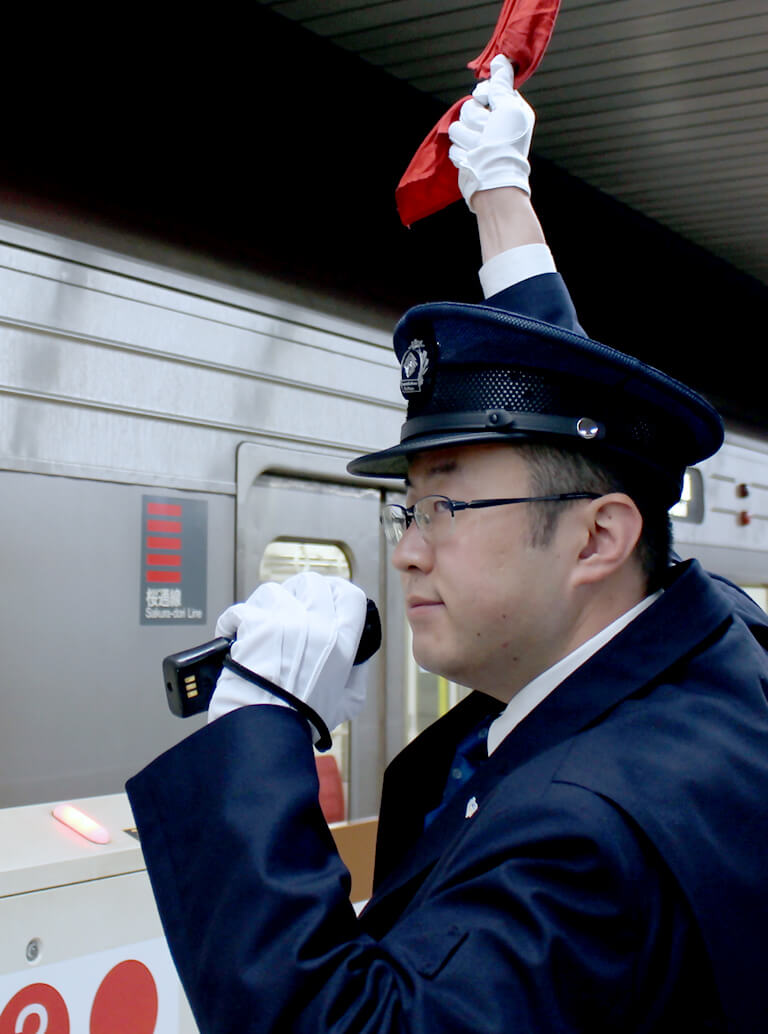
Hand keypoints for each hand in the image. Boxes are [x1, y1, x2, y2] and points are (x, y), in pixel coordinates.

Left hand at [208, 572, 368, 731]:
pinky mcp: (256, 624)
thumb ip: (356, 674)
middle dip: (299, 591)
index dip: (336, 591)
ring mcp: (286, 621)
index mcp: (342, 641)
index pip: (350, 595)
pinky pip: (241, 610)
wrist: (268, 730)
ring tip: (259, 622)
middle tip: (289, 606)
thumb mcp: (347, 702)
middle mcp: (317, 624)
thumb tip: (357, 657)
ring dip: (265, 605)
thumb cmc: (301, 721)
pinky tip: (233, 633)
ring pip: (275, 591)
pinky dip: (233, 621)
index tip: (327, 594)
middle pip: (313, 583)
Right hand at [448, 54, 534, 210]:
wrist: (492, 182)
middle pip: (470, 107)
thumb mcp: (508, 109)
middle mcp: (494, 123)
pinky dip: (463, 152)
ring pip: (459, 125)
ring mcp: (478, 139)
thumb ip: (502, 84)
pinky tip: (472, 159)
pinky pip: (454, 144)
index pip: (487, 90)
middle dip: (476, 120)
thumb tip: (501, 59)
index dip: (484, 95)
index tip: (486, 100)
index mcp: (508, 109)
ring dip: (468, 138)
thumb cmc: (505, 145)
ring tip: (480, 149)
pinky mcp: (465, 153)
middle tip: (487, 133)